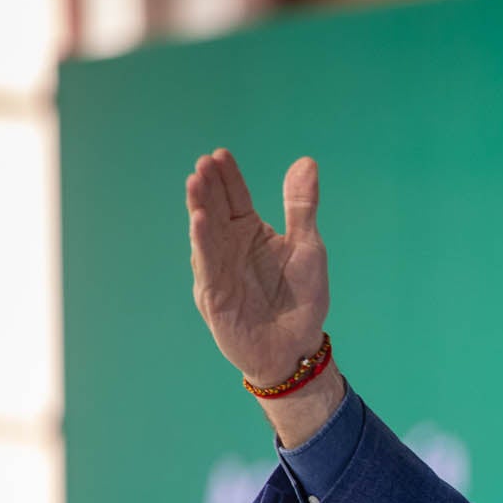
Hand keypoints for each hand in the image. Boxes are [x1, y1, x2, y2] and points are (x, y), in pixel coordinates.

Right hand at [187, 149, 328, 384]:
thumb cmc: (301, 299)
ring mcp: (218, 269)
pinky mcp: (214, 294)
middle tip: (204, 163)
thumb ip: (301, 207)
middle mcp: (229, 247)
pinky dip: (202, 243)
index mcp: (250, 232)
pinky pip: (207, 265)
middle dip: (209, 187)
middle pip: (216, 210)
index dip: (228, 177)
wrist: (296, 347)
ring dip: (199, 208)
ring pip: (205, 233)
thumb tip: (306, 162)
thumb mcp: (307, 247)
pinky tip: (199, 220)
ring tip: (195, 182)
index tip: (221, 154)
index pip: (235, 198)